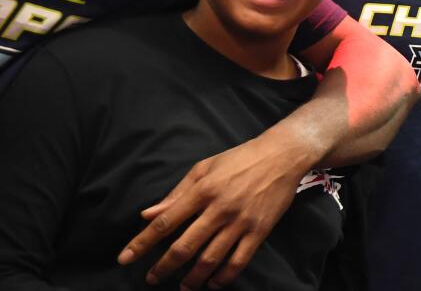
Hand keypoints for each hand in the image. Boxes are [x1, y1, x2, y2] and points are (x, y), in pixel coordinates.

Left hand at [118, 132, 308, 287]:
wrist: (282, 155)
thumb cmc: (240, 159)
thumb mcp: (205, 167)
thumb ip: (176, 193)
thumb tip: (147, 214)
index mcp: (202, 190)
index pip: (165, 222)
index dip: (142, 242)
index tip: (125, 258)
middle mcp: (219, 208)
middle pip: (184, 247)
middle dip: (163, 268)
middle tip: (151, 279)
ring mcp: (240, 221)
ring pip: (209, 259)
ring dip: (192, 279)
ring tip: (182, 287)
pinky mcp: (259, 231)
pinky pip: (238, 261)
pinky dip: (223, 278)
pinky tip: (213, 284)